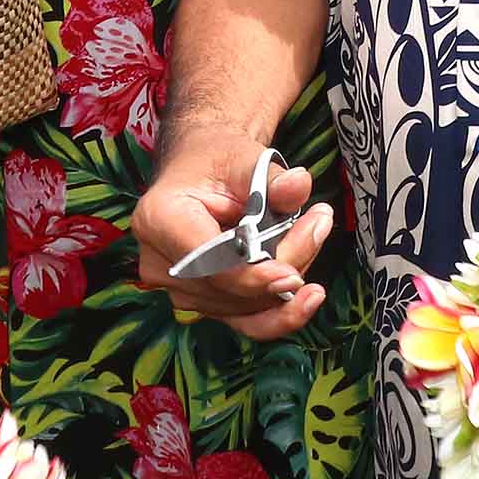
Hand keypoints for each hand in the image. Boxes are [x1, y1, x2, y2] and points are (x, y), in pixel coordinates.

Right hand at [133, 131, 332, 341]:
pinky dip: (280, 313)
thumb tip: (297, 186)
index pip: (207, 262)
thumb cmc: (217, 162)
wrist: (204, 171)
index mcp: (160, 219)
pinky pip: (244, 321)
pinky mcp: (203, 303)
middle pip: (233, 287)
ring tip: (315, 229)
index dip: (250, 276)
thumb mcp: (244, 158)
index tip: (292, 277)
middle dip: (285, 262)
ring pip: (247, 305)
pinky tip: (307, 301)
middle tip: (319, 224)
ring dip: (288, 278)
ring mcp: (180, 289)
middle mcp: (161, 263)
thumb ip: (272, 177)